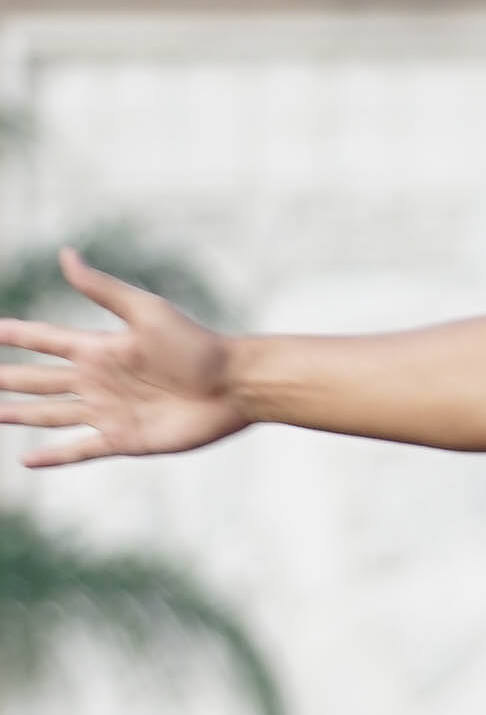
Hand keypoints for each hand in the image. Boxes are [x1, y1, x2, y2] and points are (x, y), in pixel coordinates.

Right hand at [0, 250, 241, 465]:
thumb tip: (66, 254)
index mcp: (98, 348)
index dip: (15, 335)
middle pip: (39, 380)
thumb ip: (102, 289)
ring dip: (21, 414)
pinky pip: (79, 449)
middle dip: (8, 379)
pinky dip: (53, 455)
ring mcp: (107, 411)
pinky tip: (27, 460)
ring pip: (51, 414)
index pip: (44, 340)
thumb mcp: (146, 312)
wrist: (234, 386)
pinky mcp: (123, 439)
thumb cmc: (195, 345)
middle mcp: (96, 380)